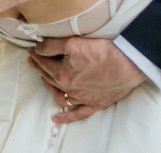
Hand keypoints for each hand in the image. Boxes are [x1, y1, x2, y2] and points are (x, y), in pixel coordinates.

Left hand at [28, 36, 146, 122]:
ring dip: (49, 87)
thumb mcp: (73, 43)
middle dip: (40, 66)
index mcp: (62, 75)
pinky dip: (66, 117)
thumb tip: (38, 48)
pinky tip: (56, 118)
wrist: (129, 64)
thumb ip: (52, 46)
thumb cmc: (103, 52)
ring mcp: (82, 98)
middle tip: (36, 58)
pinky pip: (77, 114)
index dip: (36, 54)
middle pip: (50, 77)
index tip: (31, 48)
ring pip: (60, 95)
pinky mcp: (95, 104)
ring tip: (44, 77)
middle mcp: (70, 89)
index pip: (43, 62)